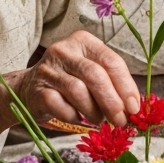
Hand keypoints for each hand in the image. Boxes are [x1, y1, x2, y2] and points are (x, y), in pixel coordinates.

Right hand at [15, 30, 139, 125]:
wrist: (29, 89)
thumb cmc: (70, 81)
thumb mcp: (92, 73)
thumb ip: (112, 84)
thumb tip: (134, 107)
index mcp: (84, 41)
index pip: (111, 61)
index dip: (126, 86)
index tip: (134, 107)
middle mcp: (64, 50)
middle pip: (95, 75)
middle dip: (112, 102)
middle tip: (120, 121)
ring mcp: (48, 69)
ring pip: (78, 91)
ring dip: (93, 111)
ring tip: (98, 119)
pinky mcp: (37, 90)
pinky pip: (61, 107)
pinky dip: (74, 116)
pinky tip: (77, 118)